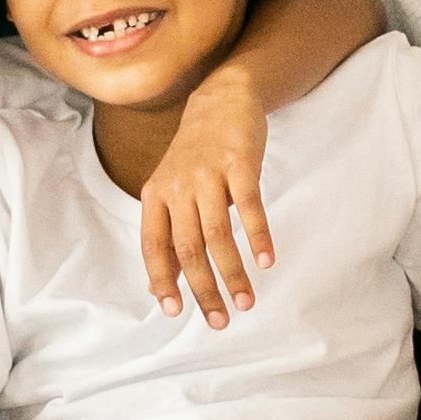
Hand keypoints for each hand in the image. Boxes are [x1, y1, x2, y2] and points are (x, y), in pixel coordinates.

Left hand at [143, 66, 274, 325]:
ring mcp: (208, 174)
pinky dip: (257, 236)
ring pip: (217, 234)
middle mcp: (177, 186)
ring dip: (233, 272)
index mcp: (156, 196)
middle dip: (204, 289)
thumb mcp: (171, 190)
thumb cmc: (196, 154)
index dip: (162, 280)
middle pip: (188, 248)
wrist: (222, 98)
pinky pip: (248, 206)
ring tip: (246, 301)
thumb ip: (166, 235)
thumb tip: (158, 288)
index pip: (154, 245)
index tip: (175, 312)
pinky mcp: (239, 163)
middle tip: (220, 320)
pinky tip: (266, 261)